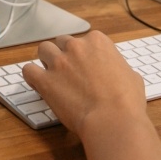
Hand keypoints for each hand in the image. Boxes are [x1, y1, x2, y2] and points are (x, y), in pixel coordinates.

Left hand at [22, 32, 145, 139]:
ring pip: (43, 49)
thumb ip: (118, 67)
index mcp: (98, 42)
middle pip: (62, 41)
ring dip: (46, 60)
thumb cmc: (126, 101)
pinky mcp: (45, 80)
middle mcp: (76, 47)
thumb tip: (116, 72)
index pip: (85, 39)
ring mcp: (59, 62)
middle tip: (68, 71)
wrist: (112, 119)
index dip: (85, 54)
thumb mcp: (131, 76)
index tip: (86, 65)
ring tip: (51, 74)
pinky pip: (28, 70)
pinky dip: (31, 76)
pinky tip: (37, 83)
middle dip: (64, 54)